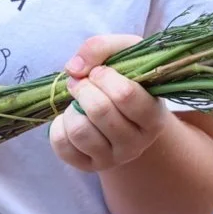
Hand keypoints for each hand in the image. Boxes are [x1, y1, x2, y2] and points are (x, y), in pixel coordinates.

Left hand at [48, 34, 169, 173]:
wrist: (125, 117)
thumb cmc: (127, 81)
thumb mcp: (125, 54)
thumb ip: (102, 47)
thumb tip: (74, 68)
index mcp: (153, 117)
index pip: (125, 95)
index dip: (104, 76)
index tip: (100, 71)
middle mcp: (136, 143)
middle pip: (100, 111)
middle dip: (83, 88)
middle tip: (82, 81)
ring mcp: (112, 159)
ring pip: (79, 131)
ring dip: (72, 109)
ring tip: (79, 102)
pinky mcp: (88, 166)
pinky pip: (62, 146)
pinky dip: (59, 126)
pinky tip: (72, 118)